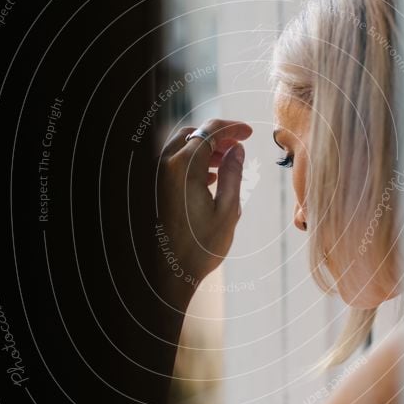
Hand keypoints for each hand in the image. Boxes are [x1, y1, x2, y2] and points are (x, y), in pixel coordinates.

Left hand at [156, 118, 252, 307]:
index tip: (250, 133)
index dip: (232, 128)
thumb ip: (233, 174)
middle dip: (218, 136)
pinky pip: (172, 163)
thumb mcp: (228, 211)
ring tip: (227, 162)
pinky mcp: (153, 189)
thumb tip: (237, 149)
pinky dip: (192, 161)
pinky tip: (209, 177)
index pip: (209, 132)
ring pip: (181, 148)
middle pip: (193, 135)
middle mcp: (164, 167)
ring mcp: (155, 177)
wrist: (169, 275)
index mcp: (183, 168)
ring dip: (204, 149)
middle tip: (239, 146)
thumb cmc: (200, 248)